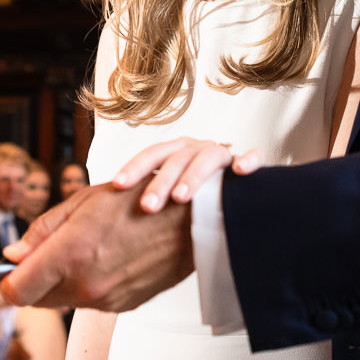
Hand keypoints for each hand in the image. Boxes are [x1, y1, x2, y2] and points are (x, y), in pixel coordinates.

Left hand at [0, 183, 191, 309]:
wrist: (190, 220)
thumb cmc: (140, 200)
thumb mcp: (84, 202)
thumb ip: (43, 231)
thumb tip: (13, 255)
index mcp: (70, 255)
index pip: (15, 290)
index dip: (6, 281)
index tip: (8, 270)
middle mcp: (85, 285)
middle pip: (36, 300)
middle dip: (35, 279)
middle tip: (50, 250)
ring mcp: (106, 300)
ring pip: (65, 300)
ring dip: (64, 281)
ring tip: (89, 247)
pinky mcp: (123, 306)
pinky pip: (91, 301)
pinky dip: (90, 284)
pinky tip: (109, 257)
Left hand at [110, 137, 264, 212]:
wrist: (235, 200)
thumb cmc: (192, 201)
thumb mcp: (167, 195)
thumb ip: (145, 197)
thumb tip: (105, 209)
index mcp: (175, 153)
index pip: (151, 155)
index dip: (134, 167)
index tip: (116, 185)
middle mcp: (197, 149)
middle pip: (176, 158)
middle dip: (160, 181)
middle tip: (148, 206)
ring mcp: (223, 155)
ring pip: (208, 157)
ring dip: (194, 175)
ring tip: (181, 198)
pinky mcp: (251, 164)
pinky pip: (254, 157)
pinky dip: (249, 160)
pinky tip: (240, 172)